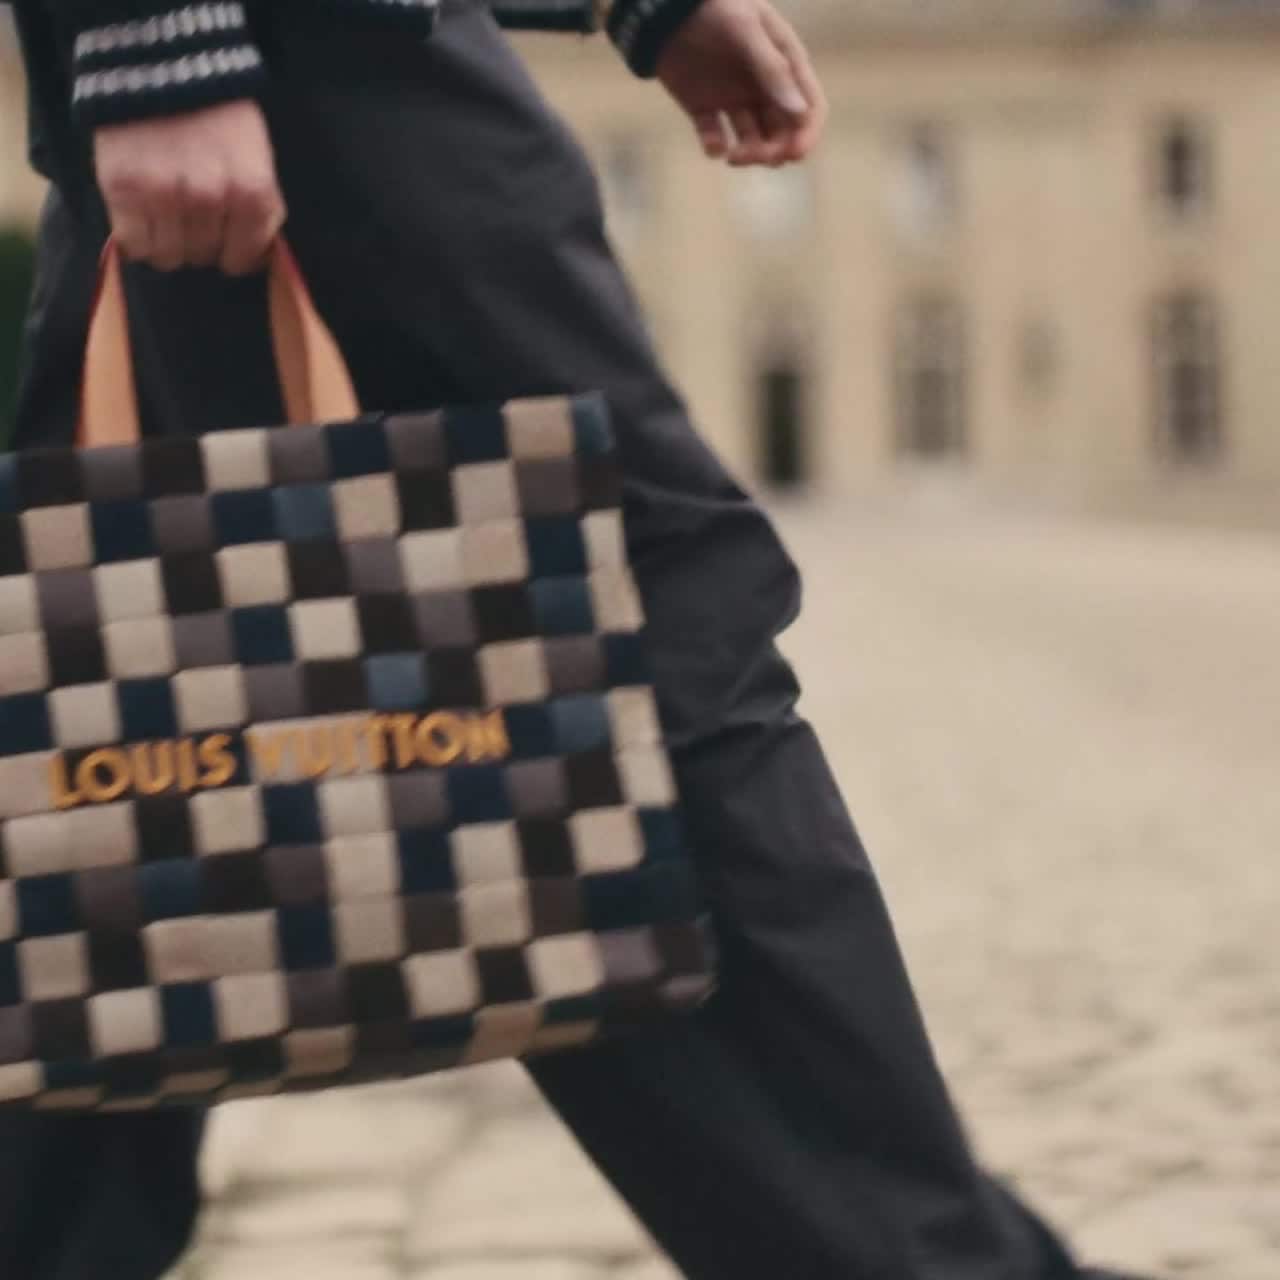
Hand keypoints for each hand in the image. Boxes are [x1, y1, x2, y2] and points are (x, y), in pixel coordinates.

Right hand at [93, 100, 285, 274]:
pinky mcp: (124, 188)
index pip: (242, 260)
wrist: (164, 63)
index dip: (232, 252)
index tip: (223, 237)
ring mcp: (165, 195)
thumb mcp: (259, 160)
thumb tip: (254, 258)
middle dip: (200, 243)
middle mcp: (211, 199)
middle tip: (191, 214)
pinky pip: (133, 244)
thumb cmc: (220, 116)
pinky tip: (141, 216)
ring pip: (168, 257)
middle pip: (203, 257)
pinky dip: (137, 238)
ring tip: (165, 211)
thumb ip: (261, 210)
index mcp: (252, 194)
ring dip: (167, 242)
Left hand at [656, 0, 825, 166]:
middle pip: (782, 132)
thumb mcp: (747, 30)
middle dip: (774, 150)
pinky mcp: (705, 109)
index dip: (807, 133)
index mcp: (784, 65)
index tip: (794, 154)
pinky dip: (715, 147)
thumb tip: (800, 113)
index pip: (809, 107)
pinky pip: (715, 138)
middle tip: (756, 156)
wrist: (665, 8)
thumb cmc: (715, 7)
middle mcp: (764, 87)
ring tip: (734, 156)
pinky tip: (713, 145)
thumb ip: (772, 70)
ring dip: (749, 154)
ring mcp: (735, 100)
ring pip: (752, 141)